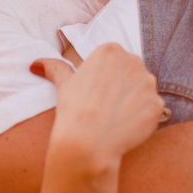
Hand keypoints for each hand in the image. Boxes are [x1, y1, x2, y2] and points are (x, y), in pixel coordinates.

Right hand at [32, 43, 163, 164]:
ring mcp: (148, 83)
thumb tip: (35, 64)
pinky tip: (126, 126)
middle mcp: (133, 61)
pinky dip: (143, 118)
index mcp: (111, 50)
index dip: (106, 79)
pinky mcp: (157, 104)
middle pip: (132, 72)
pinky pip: (152, 109)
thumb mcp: (63, 84)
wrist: (87, 143)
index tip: (97, 93)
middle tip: (105, 106)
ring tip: (115, 117)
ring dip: (134, 102)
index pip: (115, 60)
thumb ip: (55, 68)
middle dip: (122, 87)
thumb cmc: (73, 111)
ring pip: (144, 90)